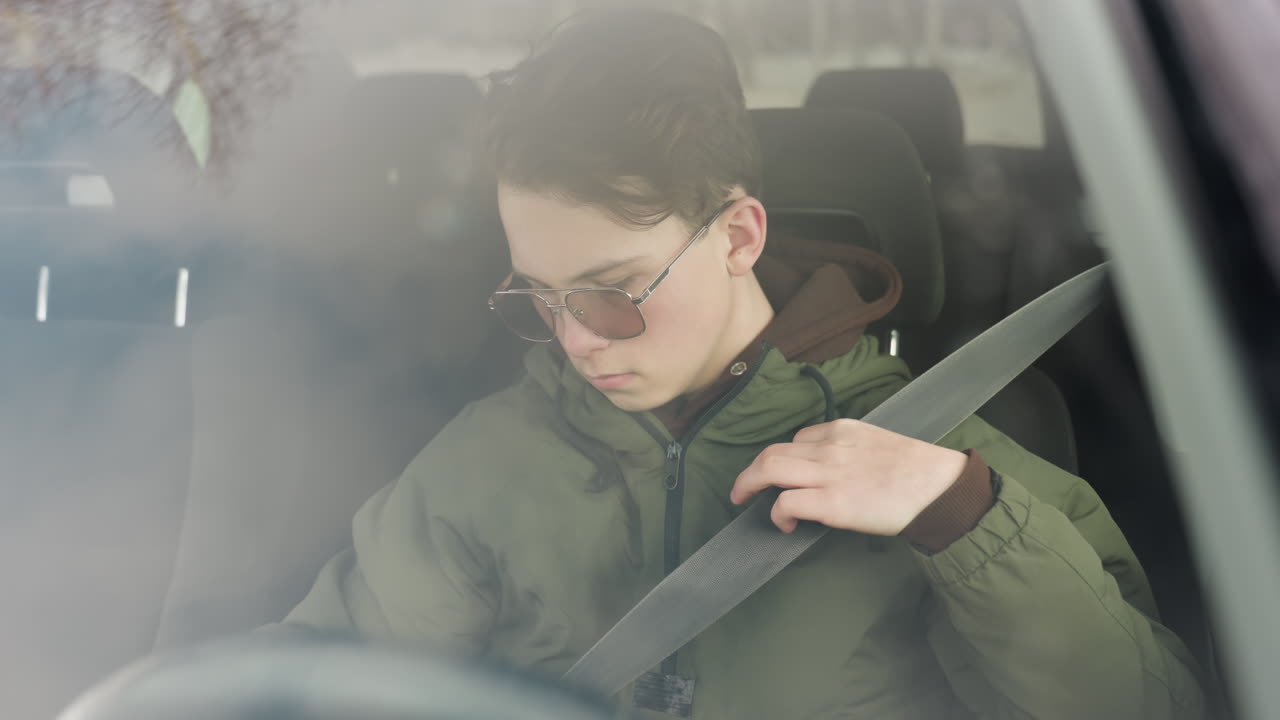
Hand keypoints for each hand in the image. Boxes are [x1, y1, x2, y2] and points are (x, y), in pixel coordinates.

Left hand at [730, 418, 967, 534]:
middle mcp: (829, 447)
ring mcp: (828, 474)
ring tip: (744, 501)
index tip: (785, 477)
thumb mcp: (879, 443)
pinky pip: (786, 503)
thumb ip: (852, 451)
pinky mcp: (831, 504)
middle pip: (772, 452)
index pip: (798, 439)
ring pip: (769, 469)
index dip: (786, 459)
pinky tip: (785, 525)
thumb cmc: (919, 471)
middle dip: (749, 472)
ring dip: (748, 485)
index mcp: (842, 430)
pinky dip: (777, 514)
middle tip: (741, 489)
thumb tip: (833, 472)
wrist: (941, 488)